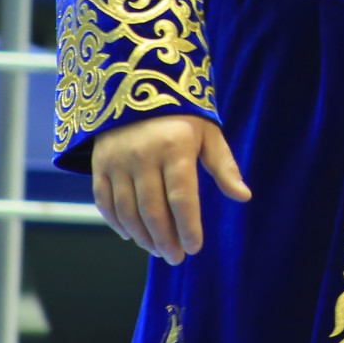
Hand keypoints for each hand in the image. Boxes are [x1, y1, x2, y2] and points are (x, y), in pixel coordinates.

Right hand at [89, 114, 252, 265]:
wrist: (136, 84)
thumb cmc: (181, 113)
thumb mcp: (207, 132)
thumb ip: (223, 166)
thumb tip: (244, 197)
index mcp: (174, 147)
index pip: (181, 198)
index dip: (188, 227)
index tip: (195, 248)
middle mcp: (143, 155)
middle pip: (153, 210)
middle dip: (166, 240)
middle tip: (177, 258)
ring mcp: (117, 161)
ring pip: (128, 211)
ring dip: (143, 237)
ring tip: (158, 250)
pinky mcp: (99, 164)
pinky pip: (104, 202)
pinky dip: (116, 223)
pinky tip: (132, 236)